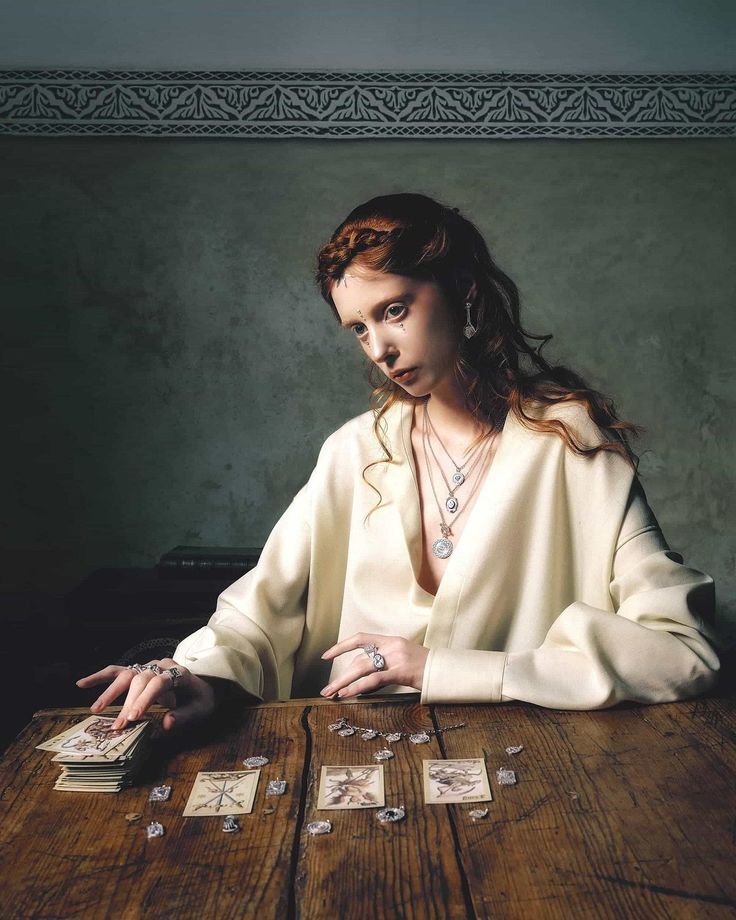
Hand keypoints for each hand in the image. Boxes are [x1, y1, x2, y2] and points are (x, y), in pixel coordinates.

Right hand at [76, 658, 216, 731]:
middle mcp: (161, 666)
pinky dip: (100, 677)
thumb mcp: (200, 710)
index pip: (159, 683)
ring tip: (97, 709)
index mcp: (179, 673)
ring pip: (126, 675)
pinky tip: (81, 683)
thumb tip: (167, 724)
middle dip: (128, 702)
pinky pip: (117, 671)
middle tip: (119, 725)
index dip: (145, 698)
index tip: (134, 716)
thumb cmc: (199, 700)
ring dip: (110, 692)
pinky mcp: (137, 671)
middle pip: (141, 679)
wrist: (201, 686)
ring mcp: (148, 666)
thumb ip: (185, 716)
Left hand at [319, 633, 428, 698]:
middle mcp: (391, 646)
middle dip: (341, 675)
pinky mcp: (400, 671)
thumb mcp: (404, 658)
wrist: (445, 670)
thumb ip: (385, 663)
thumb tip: (364, 677)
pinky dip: (357, 687)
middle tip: (327, 689)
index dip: (342, 646)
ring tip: (332, 694)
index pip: (361, 639)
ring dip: (344, 683)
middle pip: (359, 659)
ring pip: (363, 669)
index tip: (327, 655)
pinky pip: (374, 679)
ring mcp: (396, 657)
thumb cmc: (425, 668)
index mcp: (391, 640)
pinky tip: (347, 694)